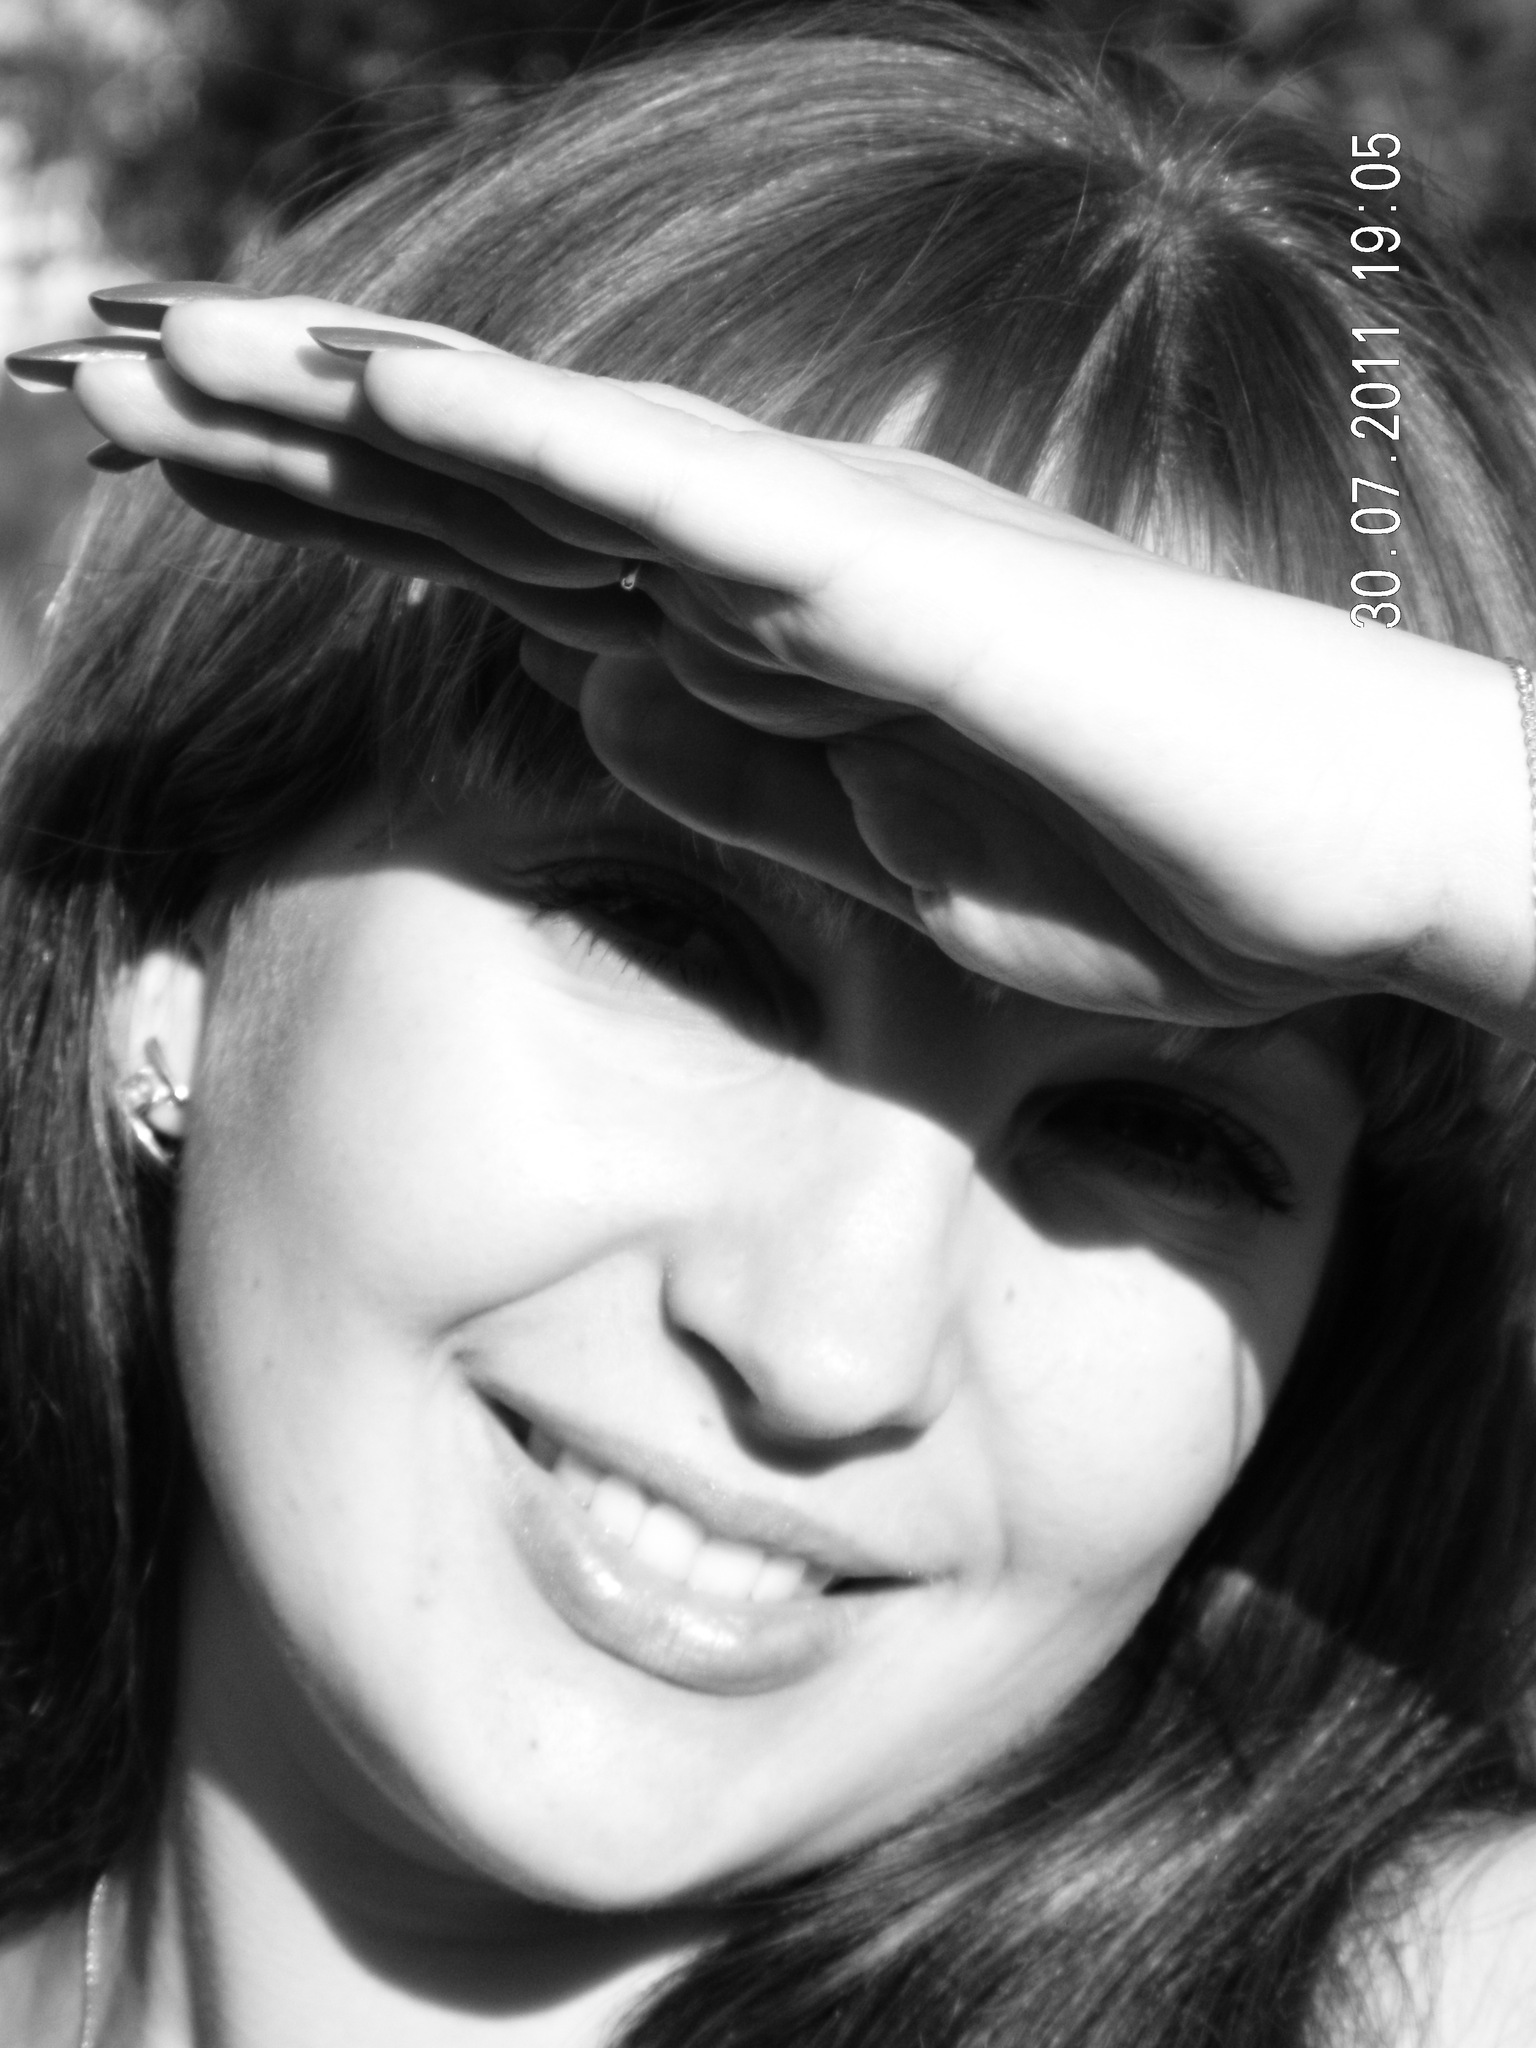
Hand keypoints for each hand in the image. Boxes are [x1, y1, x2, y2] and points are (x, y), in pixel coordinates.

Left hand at [38, 291, 1535, 1035]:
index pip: (503, 555)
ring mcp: (846, 558)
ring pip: (561, 458)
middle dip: (286, 433)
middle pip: (491, 482)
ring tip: (176, 347)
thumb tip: (580, 685)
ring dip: (362, 404)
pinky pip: (699, 507)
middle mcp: (782, 562)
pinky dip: (544, 446)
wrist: (1357, 865)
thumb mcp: (885, 856)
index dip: (332, 509)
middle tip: (95, 375)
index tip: (177, 475)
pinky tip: (394, 399)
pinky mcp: (920, 589)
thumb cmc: (1148, 860)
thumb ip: (734, 771)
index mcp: (765, 637)